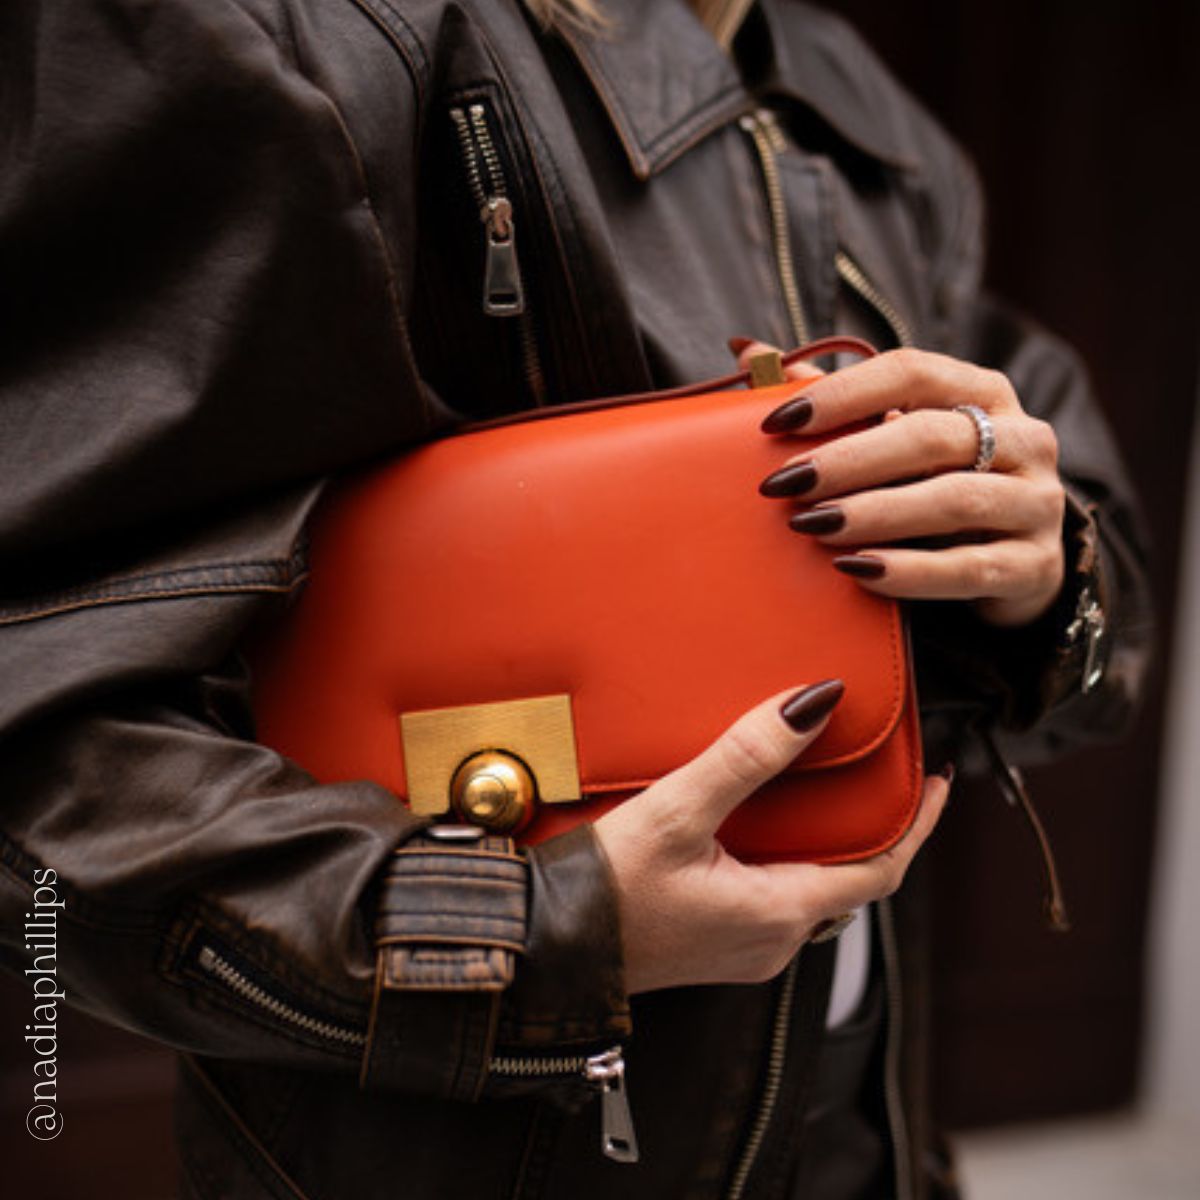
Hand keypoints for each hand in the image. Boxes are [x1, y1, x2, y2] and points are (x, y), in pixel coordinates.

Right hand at [592, 681, 949, 993]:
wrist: (544, 950)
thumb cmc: (604, 889)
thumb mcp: (677, 811)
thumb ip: (746, 757)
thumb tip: (815, 702)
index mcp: (778, 914)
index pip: (881, 870)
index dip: (917, 824)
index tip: (937, 781)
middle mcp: (772, 941)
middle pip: (850, 880)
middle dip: (874, 829)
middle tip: (880, 777)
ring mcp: (743, 949)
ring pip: (811, 890)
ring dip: (826, 843)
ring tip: (824, 791)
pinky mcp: (714, 944)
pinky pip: (774, 899)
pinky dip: (787, 859)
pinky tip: (760, 827)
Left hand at [742, 343, 1065, 627]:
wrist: (1012, 565)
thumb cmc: (934, 485)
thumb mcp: (891, 439)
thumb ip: (830, 400)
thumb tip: (745, 350)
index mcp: (982, 392)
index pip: (912, 372)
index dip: (843, 393)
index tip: (777, 422)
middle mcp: (1023, 438)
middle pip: (929, 437)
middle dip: (848, 460)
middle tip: (785, 483)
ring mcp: (1037, 503)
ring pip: (953, 501)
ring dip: (874, 513)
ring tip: (812, 526)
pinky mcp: (1036, 567)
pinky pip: (969, 569)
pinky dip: (910, 572)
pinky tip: (857, 570)